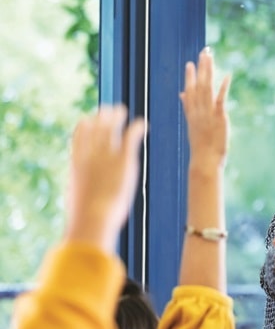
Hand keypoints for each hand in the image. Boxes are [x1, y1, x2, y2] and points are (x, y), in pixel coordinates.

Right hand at [64, 104, 145, 252]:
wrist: (93, 218)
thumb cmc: (85, 217)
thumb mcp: (78, 201)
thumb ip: (81, 193)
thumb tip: (80, 205)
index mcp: (77, 163)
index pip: (78, 136)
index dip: (85, 125)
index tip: (90, 119)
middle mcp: (90, 155)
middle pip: (95, 127)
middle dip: (102, 116)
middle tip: (109, 110)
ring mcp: (106, 156)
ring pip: (111, 127)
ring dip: (117, 116)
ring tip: (122, 110)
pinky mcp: (124, 160)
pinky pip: (131, 137)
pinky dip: (136, 127)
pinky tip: (143, 123)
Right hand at [180, 47, 229, 169]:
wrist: (204, 160)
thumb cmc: (201, 145)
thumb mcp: (193, 125)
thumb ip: (188, 107)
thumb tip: (182, 94)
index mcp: (192, 113)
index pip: (189, 90)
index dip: (190, 77)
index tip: (190, 63)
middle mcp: (198, 110)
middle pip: (198, 85)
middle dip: (201, 68)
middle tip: (203, 52)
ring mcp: (207, 113)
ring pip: (206, 88)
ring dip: (208, 72)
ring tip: (209, 57)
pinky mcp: (218, 117)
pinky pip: (220, 99)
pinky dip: (223, 87)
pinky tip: (227, 75)